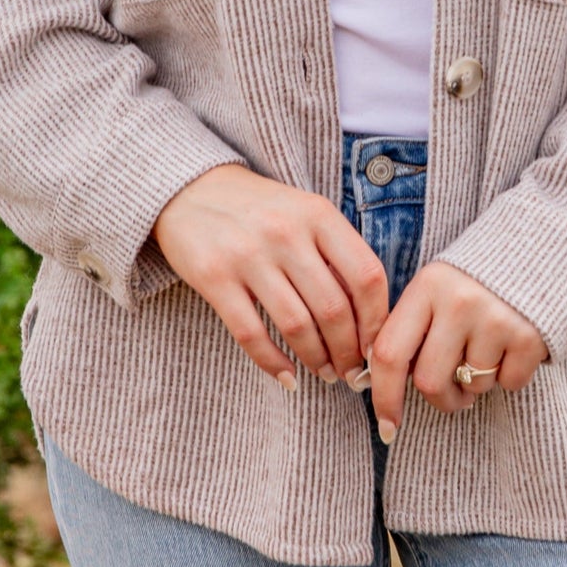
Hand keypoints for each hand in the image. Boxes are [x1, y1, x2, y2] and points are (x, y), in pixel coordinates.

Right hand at [154, 164, 389, 387]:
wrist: (190, 189)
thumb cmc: (260, 210)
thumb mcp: (304, 213)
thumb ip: (334, 254)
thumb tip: (367, 319)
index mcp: (317, 214)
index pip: (366, 276)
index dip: (377, 320)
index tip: (376, 346)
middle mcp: (286, 232)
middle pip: (333, 308)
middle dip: (349, 352)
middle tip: (351, 373)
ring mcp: (248, 255)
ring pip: (297, 326)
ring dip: (317, 360)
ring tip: (325, 374)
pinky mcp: (214, 277)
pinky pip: (251, 334)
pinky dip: (274, 363)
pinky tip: (288, 377)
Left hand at [368, 263, 548, 443]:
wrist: (544, 251)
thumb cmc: (477, 280)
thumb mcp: (437, 288)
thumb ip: (411, 327)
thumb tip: (375, 382)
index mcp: (427, 286)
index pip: (390, 353)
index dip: (384, 396)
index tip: (387, 426)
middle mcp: (459, 302)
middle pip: (429, 382)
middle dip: (441, 398)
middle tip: (454, 390)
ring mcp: (496, 318)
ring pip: (473, 386)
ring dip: (478, 382)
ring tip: (489, 351)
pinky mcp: (530, 336)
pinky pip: (510, 383)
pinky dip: (512, 375)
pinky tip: (515, 346)